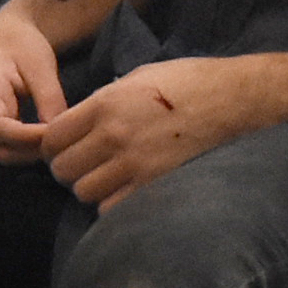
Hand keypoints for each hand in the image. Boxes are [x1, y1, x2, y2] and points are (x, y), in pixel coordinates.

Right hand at [0, 10, 68, 164]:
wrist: (8, 39)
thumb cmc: (23, 46)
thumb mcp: (40, 65)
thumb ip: (48, 98)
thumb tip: (57, 133)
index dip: (24, 138)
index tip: (53, 136)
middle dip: (31, 152)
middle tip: (62, 143)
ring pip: (5, 152)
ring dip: (32, 153)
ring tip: (59, 142)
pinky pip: (11, 147)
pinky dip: (31, 149)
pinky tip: (51, 140)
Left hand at [42, 57, 251, 211]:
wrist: (235, 100)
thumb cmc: (189, 83)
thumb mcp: (139, 77)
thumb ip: (105, 100)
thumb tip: (82, 122)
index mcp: (106, 103)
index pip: (53, 137)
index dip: (54, 146)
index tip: (65, 148)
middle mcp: (114, 135)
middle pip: (62, 169)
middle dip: (69, 169)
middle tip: (87, 165)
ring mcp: (134, 164)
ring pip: (83, 192)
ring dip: (91, 188)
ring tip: (109, 177)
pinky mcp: (154, 187)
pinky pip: (111, 210)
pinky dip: (112, 205)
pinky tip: (126, 190)